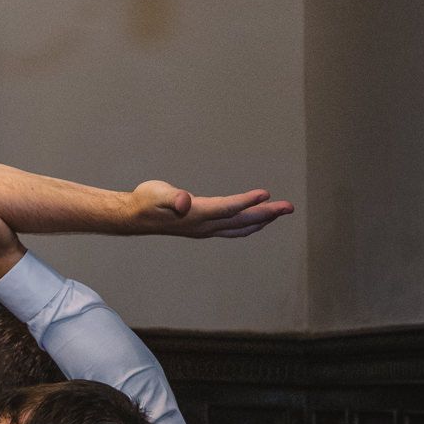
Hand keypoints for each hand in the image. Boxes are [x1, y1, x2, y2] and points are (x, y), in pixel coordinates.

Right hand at [131, 180, 293, 238]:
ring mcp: (205, 230)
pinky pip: (233, 229)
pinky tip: (256, 221)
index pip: (227, 209)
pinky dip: (249, 225)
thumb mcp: (156, 193)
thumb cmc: (145, 200)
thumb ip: (172, 197)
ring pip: (240, 227)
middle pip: (241, 221)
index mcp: (196, 215)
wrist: (135, 216)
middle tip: (288, 207)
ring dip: (262, 220)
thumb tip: (184, 202)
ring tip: (279, 212)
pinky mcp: (204, 229)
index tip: (266, 193)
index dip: (247, 201)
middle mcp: (204, 226)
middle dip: (266, 214)